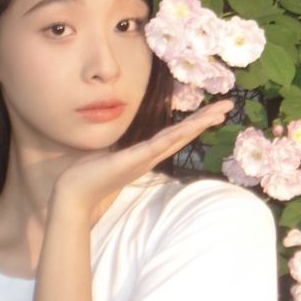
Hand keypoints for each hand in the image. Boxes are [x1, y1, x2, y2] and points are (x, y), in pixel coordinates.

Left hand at [51, 99, 233, 217]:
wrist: (73, 193)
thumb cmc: (87, 173)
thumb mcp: (108, 151)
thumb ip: (120, 144)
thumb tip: (121, 135)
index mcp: (145, 154)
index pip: (175, 135)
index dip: (194, 123)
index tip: (213, 111)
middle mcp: (149, 157)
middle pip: (183, 135)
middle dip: (205, 120)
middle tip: (227, 106)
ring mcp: (142, 159)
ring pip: (175, 139)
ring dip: (196, 125)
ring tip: (217, 113)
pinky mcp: (130, 161)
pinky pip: (154, 147)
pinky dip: (171, 137)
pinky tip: (185, 128)